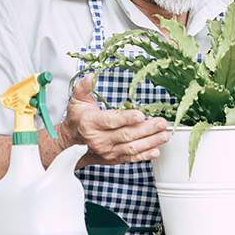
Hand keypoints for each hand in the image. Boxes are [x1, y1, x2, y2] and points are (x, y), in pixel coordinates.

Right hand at [55, 74, 169, 165]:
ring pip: (131, 147)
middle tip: (161, 123)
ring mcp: (108, 151)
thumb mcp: (77, 101)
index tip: (141, 115)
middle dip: (146, 129)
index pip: (111, 121)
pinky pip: (131, 158)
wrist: (71, 143)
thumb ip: (83, 87)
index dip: (127, 119)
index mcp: (92, 123)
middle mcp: (100, 139)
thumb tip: (91, 75)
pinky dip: (144, 155)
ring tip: (164, 135)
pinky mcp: (114, 158)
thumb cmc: (77, 119)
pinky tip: (156, 150)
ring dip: (150, 142)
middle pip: (126, 134)